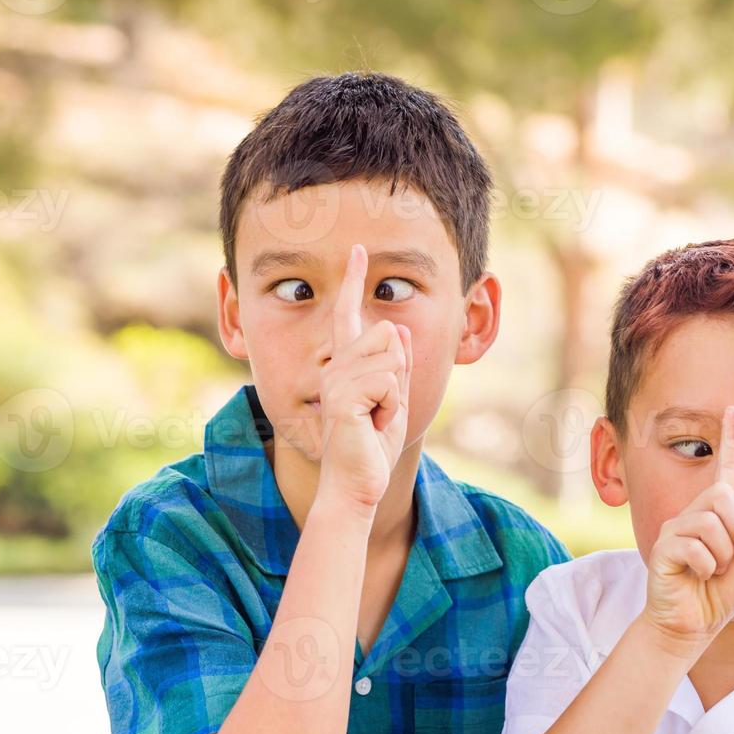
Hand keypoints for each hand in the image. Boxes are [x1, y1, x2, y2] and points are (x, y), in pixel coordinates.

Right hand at [317, 244, 412, 510]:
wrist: (357, 483)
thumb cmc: (373, 446)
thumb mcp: (394, 399)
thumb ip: (395, 364)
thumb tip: (394, 328)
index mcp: (346, 365)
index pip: (349, 315)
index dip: (354, 280)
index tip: (359, 249)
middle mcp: (335, 367)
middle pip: (386, 335)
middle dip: (399, 375)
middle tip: (382, 411)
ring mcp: (336, 381)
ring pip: (390, 358)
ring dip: (395, 396)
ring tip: (376, 420)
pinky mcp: (342, 398)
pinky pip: (388, 382)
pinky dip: (391, 408)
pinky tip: (373, 426)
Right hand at [641, 406, 733, 656]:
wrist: (689, 627)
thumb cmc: (718, 595)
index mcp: (716, 513)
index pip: (725, 471)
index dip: (731, 440)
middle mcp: (692, 513)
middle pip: (725, 496)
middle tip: (729, 559)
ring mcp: (675, 529)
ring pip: (714, 522)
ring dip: (725, 554)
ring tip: (714, 571)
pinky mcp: (664, 548)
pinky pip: (698, 547)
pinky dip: (709, 567)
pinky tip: (698, 577)